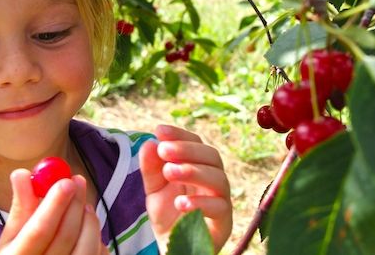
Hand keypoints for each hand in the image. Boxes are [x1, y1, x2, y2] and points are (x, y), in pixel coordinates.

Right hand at [0, 169, 108, 254]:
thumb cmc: (24, 252)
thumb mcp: (14, 234)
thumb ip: (21, 205)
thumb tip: (22, 174)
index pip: (39, 231)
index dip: (54, 204)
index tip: (66, 181)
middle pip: (66, 236)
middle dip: (75, 204)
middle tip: (78, 181)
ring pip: (87, 246)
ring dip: (89, 219)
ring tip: (84, 205)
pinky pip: (99, 254)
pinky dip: (97, 237)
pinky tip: (86, 228)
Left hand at [139, 125, 232, 253]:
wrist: (174, 247)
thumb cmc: (168, 215)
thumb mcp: (154, 189)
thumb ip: (151, 168)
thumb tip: (149, 143)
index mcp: (200, 167)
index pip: (196, 143)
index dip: (180, 135)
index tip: (160, 131)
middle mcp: (214, 180)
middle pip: (212, 156)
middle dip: (186, 150)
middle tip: (163, 150)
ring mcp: (222, 201)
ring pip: (219, 179)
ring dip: (193, 171)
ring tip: (169, 172)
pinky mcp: (224, 223)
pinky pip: (220, 208)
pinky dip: (200, 203)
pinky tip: (179, 202)